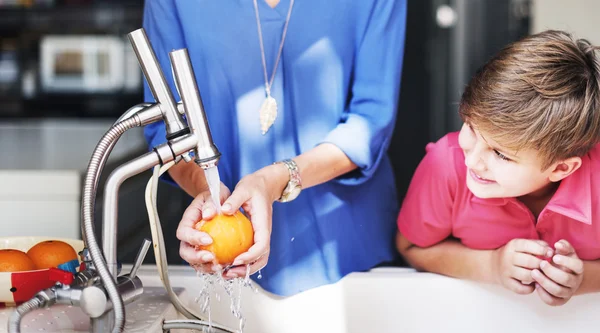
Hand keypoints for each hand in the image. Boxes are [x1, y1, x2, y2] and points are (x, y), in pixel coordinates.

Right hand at [176, 182, 230, 273]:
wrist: (219, 201)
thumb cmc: (215, 197)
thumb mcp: (214, 195)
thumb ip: (210, 203)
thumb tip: (208, 214)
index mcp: (187, 221)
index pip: (184, 232)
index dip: (193, 238)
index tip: (208, 240)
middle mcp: (189, 235)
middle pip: (185, 251)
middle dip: (196, 257)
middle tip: (211, 257)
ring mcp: (196, 245)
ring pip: (194, 261)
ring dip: (205, 266)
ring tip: (219, 266)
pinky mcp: (205, 251)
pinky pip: (206, 263)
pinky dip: (213, 267)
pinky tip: (226, 266)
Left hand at [218, 164, 288, 278]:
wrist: (265, 185)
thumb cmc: (255, 186)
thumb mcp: (244, 188)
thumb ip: (234, 200)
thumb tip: (223, 210)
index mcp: (263, 224)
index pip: (262, 245)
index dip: (250, 256)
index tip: (235, 260)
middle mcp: (264, 234)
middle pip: (261, 259)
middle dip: (246, 270)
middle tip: (228, 273)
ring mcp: (260, 237)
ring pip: (257, 260)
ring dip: (243, 270)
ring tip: (225, 273)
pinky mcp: (254, 237)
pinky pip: (250, 254)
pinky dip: (240, 262)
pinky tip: (225, 263)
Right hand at [492, 239, 553, 294]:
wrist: (493, 265)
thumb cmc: (515, 254)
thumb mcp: (523, 245)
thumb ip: (538, 245)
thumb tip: (551, 251)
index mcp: (513, 245)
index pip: (528, 246)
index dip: (542, 250)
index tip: (550, 253)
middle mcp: (508, 257)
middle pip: (529, 262)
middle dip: (542, 265)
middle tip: (547, 266)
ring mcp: (506, 271)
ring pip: (527, 276)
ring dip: (538, 277)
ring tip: (541, 275)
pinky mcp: (506, 283)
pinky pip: (521, 289)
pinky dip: (530, 289)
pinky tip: (533, 284)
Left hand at [532, 239, 583, 305]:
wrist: (560, 273)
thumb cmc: (560, 260)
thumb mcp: (563, 251)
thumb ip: (562, 246)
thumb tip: (558, 244)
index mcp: (578, 269)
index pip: (577, 266)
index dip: (566, 262)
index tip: (553, 257)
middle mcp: (575, 282)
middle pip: (565, 279)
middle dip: (551, 271)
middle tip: (541, 263)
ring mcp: (568, 292)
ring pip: (558, 291)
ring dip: (544, 282)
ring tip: (534, 272)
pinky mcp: (560, 300)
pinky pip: (552, 301)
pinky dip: (542, 294)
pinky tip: (535, 284)